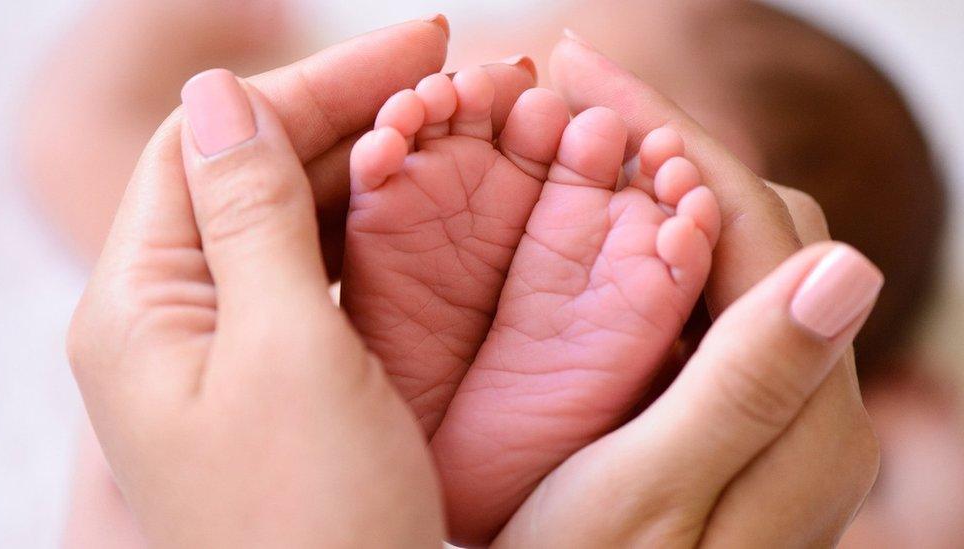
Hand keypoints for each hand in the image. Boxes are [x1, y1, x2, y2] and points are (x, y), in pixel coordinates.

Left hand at [66, 18, 535, 546]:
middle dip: (347, 113)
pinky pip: (311, 277)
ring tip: (446, 124)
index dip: (311, 84)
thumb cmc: (316, 522)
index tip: (416, 46)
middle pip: (249, 174)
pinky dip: (364, 231)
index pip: (209, 143)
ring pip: (285, 221)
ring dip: (361, 165)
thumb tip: (216, 95)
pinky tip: (417, 204)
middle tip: (449, 72)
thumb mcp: (287, 353)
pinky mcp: (273, 380)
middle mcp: (168, 321)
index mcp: (140, 307)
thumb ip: (249, 217)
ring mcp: (222, 352)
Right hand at [491, 32, 881, 546]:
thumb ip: (751, 385)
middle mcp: (809, 400)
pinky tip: (594, 223)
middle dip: (664, 143)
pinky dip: (650, 244)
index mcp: (806, 416)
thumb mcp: (652, 497)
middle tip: (569, 96)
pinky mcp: (728, 410)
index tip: (581, 66)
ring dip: (656, 185)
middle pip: (756, 225)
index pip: (754, 225)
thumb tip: (852, 262)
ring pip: (730, 254)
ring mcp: (770, 403)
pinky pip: (704, 299)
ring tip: (575, 139)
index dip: (670, 134)